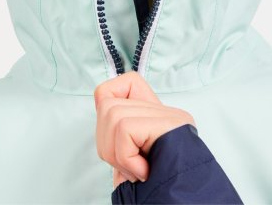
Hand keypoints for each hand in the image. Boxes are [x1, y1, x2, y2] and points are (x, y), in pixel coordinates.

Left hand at [94, 71, 195, 187]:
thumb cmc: (155, 189)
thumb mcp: (131, 159)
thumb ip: (120, 134)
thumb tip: (101, 106)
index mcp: (156, 117)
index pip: (128, 82)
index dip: (110, 100)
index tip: (115, 134)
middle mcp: (165, 112)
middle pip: (108, 105)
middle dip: (106, 143)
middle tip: (127, 166)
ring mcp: (170, 115)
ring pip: (113, 114)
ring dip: (116, 153)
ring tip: (136, 170)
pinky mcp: (170, 123)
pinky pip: (125, 129)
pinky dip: (126, 156)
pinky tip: (143, 171)